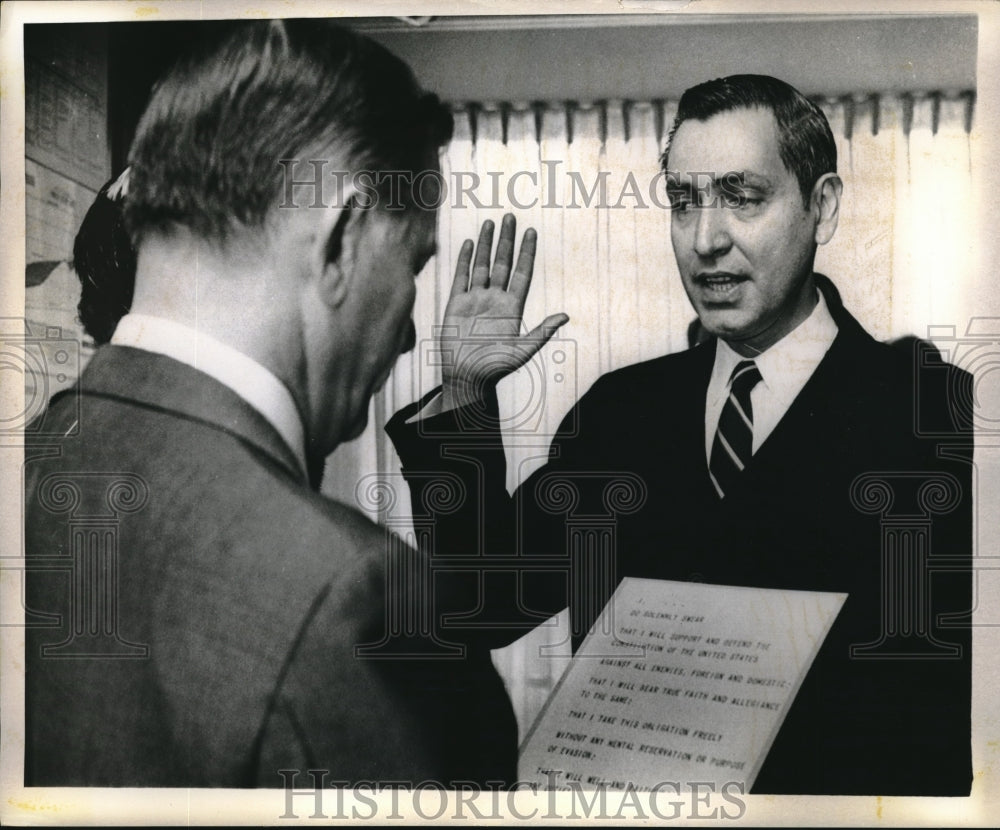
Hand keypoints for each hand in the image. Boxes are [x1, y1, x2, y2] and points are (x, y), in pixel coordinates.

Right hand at [441, 214, 568, 409]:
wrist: (466, 377)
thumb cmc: (495, 368)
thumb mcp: (522, 351)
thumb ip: (542, 332)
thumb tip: (565, 316)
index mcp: (512, 308)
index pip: (522, 273)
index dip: (526, 253)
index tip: (531, 233)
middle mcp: (495, 300)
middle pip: (503, 263)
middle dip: (507, 240)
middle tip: (510, 217)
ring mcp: (475, 300)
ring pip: (483, 265)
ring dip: (487, 245)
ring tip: (491, 223)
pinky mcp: (456, 304)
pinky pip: (462, 276)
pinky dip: (466, 259)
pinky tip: (471, 243)